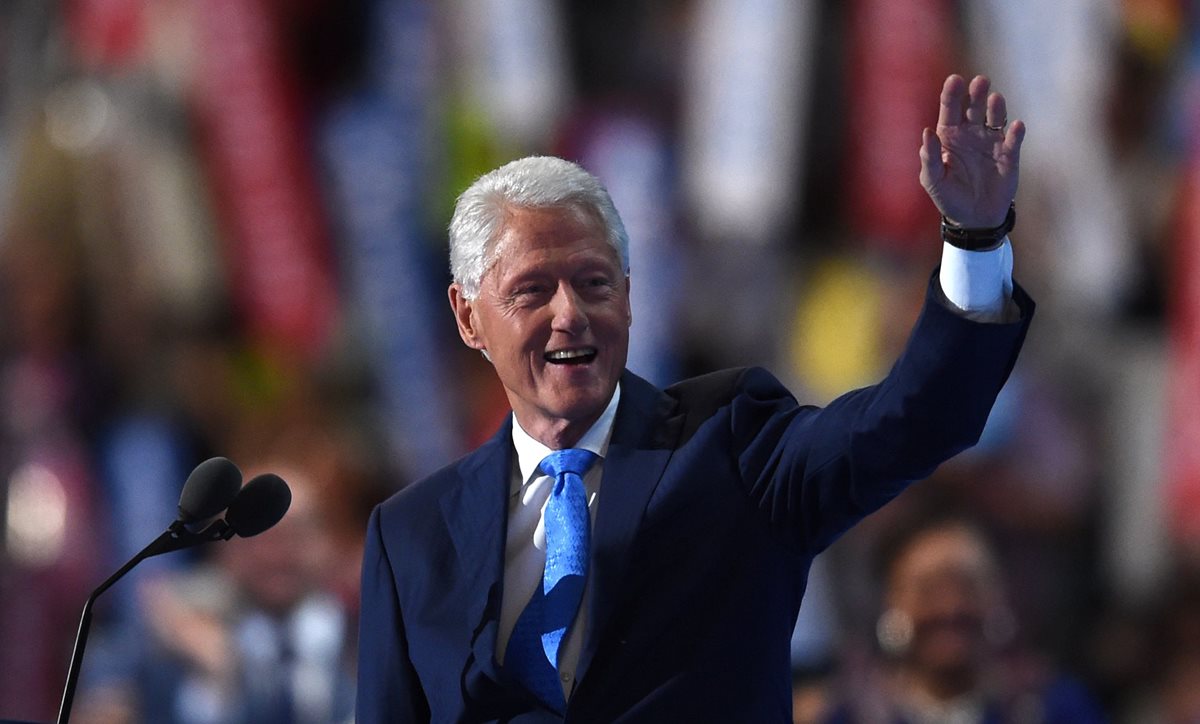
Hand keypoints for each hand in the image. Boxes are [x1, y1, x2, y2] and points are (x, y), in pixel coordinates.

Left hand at [919, 74, 1024, 228]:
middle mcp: (971, 133)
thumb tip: (927, 131)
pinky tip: (1016, 126)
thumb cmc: (949, 197)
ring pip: (995, 118)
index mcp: (949, 136)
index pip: (950, 109)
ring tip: (995, 98)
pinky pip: (1013, 140)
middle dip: (977, 93)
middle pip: (974, 107)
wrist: (974, 218)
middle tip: (980, 82)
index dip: (951, 94)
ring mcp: (991, 142)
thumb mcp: (933, 180)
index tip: (954, 80)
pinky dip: (1015, 133)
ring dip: (996, 107)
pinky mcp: (1009, 155)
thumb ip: (929, 158)